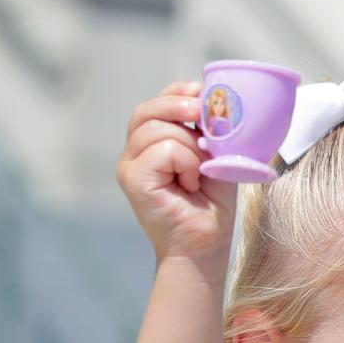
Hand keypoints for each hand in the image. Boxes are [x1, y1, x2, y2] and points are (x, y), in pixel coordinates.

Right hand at [116, 80, 237, 269]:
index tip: (205, 98)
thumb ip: (208, 131)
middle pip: (148, 109)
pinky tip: (191, 184)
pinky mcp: (132, 178)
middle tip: (207, 123)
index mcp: (151, 144)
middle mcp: (134, 152)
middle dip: (182, 107)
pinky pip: (164, 149)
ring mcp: (129, 165)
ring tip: (200, 175)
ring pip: (159, 128)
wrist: (205, 248)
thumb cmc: (211, 208)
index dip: (180, 93)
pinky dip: (186, 162)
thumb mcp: (215, 160)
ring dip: (191, 147)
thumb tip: (212, 98)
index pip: (157, 103)